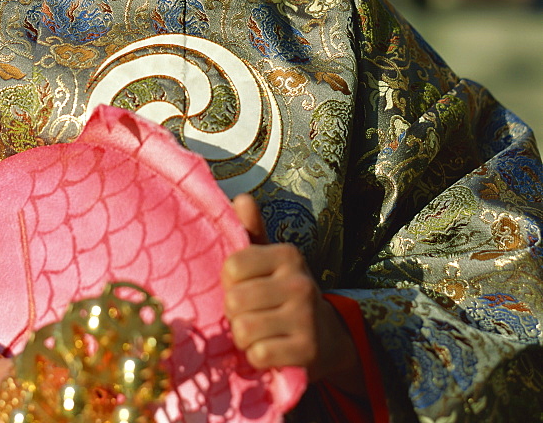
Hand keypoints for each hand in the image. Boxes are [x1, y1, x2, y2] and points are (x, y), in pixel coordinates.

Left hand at [222, 194, 364, 396]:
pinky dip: (256, 358)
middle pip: (234, 300)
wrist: (329, 336)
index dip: (228, 282)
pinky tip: (269, 350)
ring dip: (243, 338)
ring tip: (258, 333)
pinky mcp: (308, 350)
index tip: (241, 287)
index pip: (232, 266)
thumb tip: (241, 198)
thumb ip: (252, 230)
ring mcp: (306, 317)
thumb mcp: (271, 260)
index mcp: (287, 255)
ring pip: (244, 330)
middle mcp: (299, 282)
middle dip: (233, 313)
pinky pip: (260, 355)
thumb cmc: (285, 292)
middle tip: (248, 314)